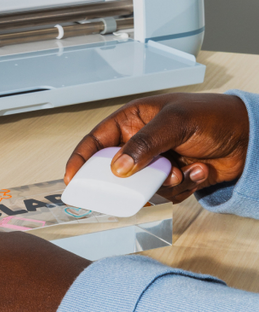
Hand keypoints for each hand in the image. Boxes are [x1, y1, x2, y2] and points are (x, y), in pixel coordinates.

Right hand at [65, 92, 248, 202]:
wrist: (247, 136)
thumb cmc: (210, 115)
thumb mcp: (174, 122)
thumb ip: (145, 143)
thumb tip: (118, 168)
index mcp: (133, 120)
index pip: (97, 140)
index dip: (81, 160)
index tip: (71, 181)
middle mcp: (142, 143)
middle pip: (117, 171)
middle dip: (130, 182)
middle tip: (138, 188)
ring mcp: (158, 163)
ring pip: (143, 188)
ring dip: (164, 185)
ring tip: (182, 172)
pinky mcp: (175, 181)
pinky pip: (167, 196)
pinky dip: (184, 188)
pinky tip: (199, 171)